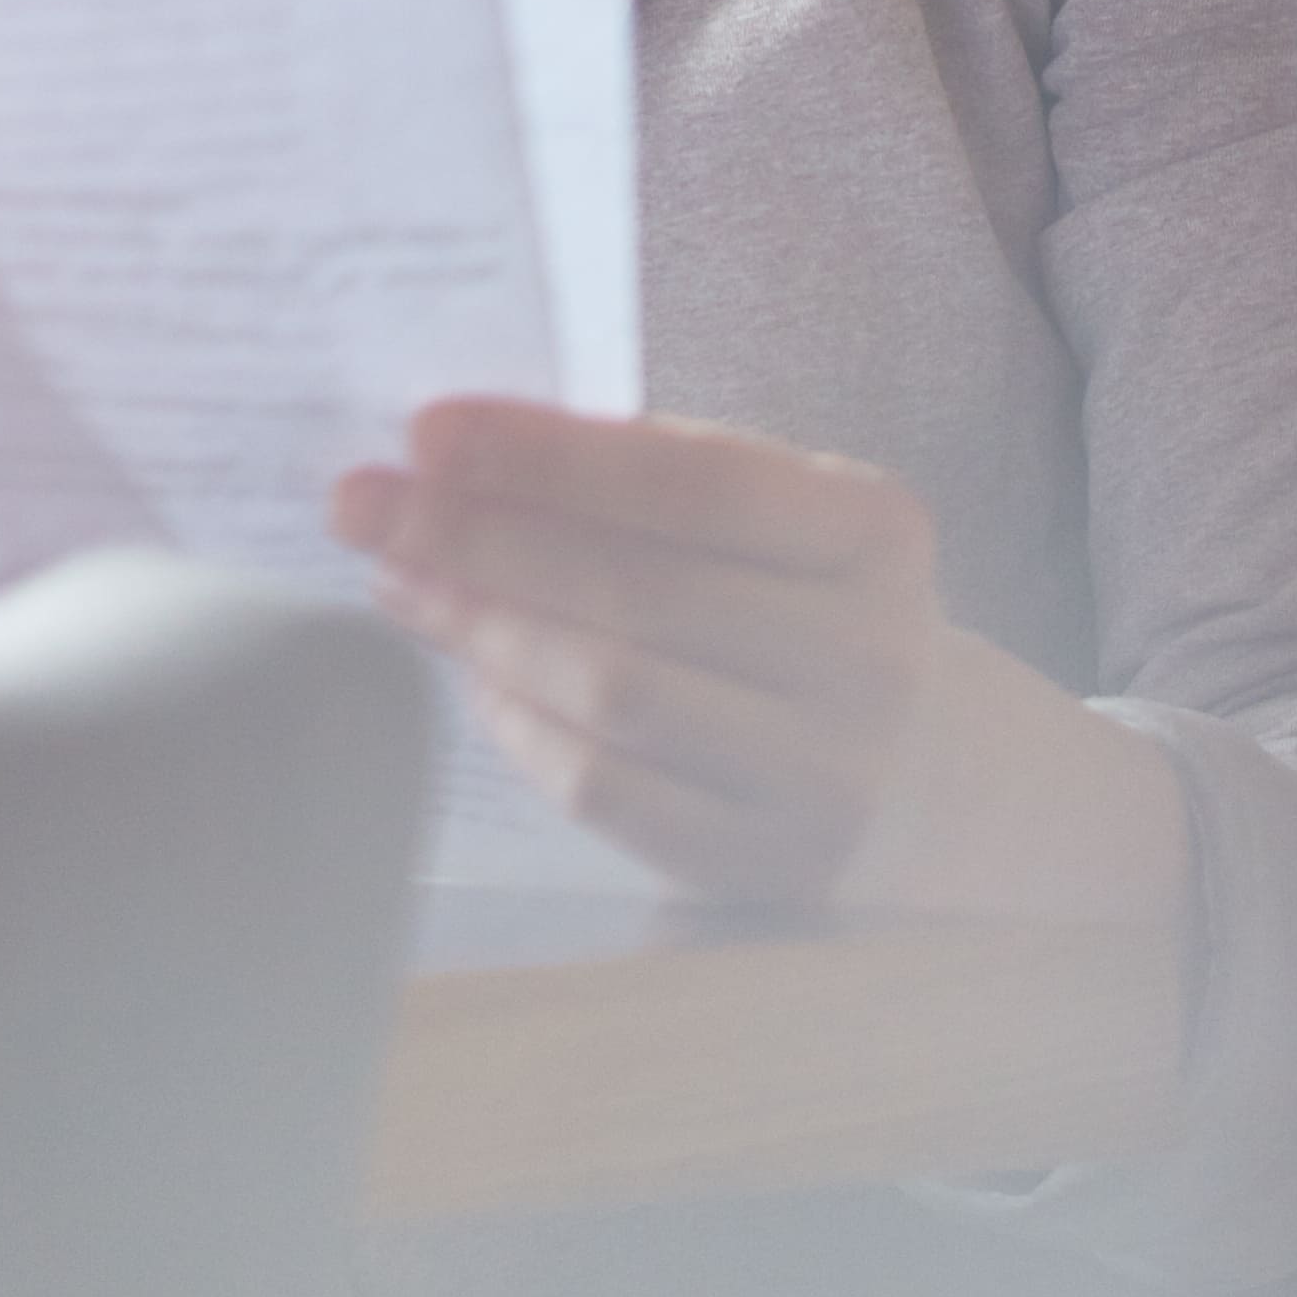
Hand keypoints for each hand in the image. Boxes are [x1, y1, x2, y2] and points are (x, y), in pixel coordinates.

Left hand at [336, 399, 942, 907]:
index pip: (694, 481)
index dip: (550, 455)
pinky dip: (523, 728)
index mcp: (875, 533)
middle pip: (637, 589)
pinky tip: (472, 678)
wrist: (933, 776)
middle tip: (364, 504)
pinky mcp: (767, 865)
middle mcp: (871, 656)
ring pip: (614, 692)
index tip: (428, 431)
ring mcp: (825, 775)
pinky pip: (609, 793)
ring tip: (400, 581)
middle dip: (477, 538)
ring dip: (484, 629)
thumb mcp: (778, 524)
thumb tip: (456, 455)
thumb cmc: (806, 611)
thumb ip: (648, 482)